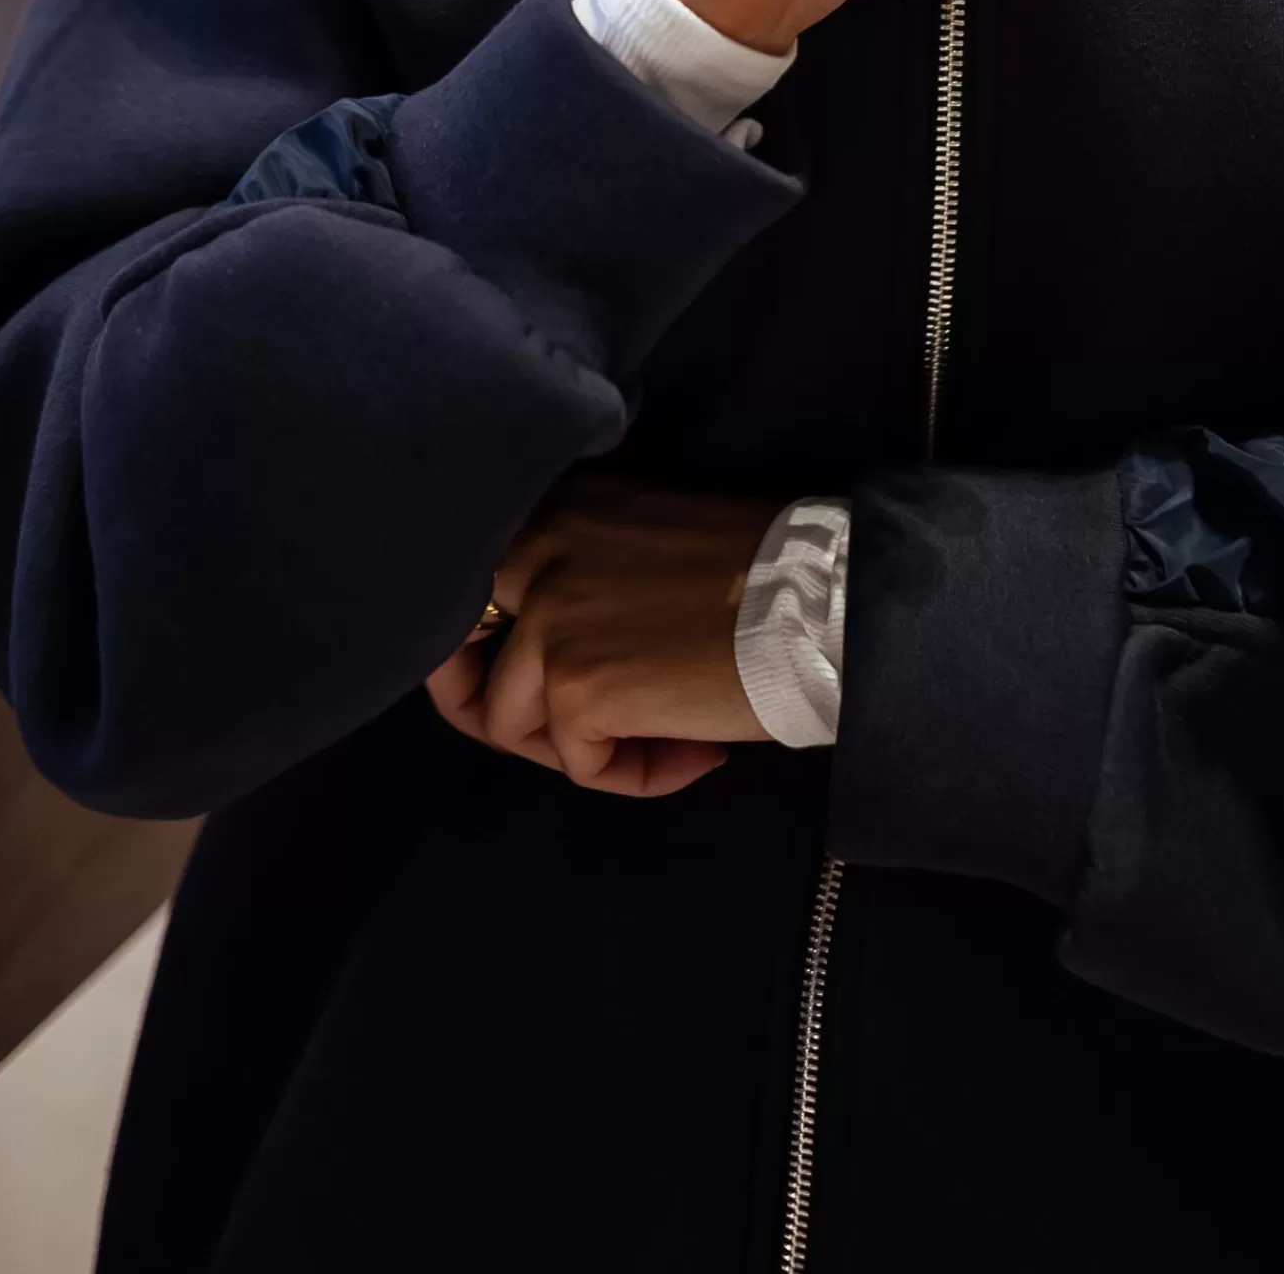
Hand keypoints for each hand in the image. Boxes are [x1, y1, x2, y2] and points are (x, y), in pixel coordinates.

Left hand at [424, 471, 784, 797]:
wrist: (825, 601)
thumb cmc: (766, 571)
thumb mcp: (650, 535)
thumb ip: (586, 572)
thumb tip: (550, 655)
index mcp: (558, 506)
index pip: (474, 589)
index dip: (489, 650)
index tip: (528, 684)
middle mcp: (536, 548)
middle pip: (458, 658)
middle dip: (500, 711)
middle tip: (575, 738)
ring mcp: (547, 619)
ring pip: (515, 724)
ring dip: (588, 749)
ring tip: (671, 740)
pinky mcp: (574, 686)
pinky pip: (579, 764)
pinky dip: (635, 776)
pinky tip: (698, 753)